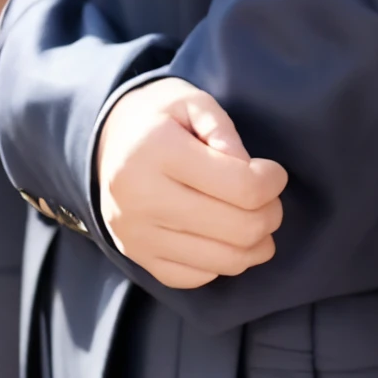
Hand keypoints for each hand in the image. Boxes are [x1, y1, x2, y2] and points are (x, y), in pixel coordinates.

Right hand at [97, 78, 286, 288]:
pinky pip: (197, 278)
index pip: (241, 186)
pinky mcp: (138, 258)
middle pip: (238, 229)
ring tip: (259, 221)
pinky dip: (223, 261)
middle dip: (270, 214)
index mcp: (158, 151)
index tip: (274, 172)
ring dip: (256, 245)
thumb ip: (223, 130)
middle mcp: (143, 199)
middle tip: (271, 198)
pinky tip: (226, 237)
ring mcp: (138, 236)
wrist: (103, 142)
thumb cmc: (157, 116)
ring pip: (223, 261)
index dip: (272, 181)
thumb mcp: (191, 100)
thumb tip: (249, 170)